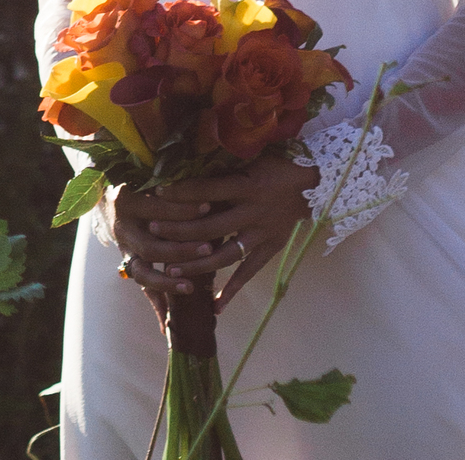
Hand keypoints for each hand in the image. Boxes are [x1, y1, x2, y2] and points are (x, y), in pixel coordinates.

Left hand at [114, 155, 314, 311]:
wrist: (311, 183)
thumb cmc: (274, 162)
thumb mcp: (249, 158)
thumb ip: (222, 168)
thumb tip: (185, 166)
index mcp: (246, 185)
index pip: (207, 191)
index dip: (181, 193)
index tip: (157, 193)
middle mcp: (252, 212)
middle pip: (210, 226)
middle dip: (179, 230)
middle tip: (153, 232)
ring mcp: (262, 234)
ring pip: (225, 255)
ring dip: (197, 264)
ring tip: (171, 273)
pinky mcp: (270, 249)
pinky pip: (248, 273)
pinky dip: (233, 290)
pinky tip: (215, 307)